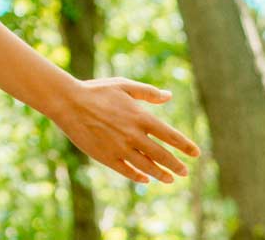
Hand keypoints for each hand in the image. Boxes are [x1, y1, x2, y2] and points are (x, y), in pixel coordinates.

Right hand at [51, 77, 201, 184]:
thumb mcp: (123, 85)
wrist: (68, 103)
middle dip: (176, 165)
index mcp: (140, 117)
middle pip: (162, 156)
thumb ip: (148, 92)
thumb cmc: (96, 91)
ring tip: (169, 179)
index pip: (170, 136)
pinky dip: (138, 177)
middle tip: (185, 172)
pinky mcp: (106, 157)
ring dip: (160, 174)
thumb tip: (168, 96)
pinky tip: (144, 179)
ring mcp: (120, 148)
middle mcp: (133, 135)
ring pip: (147, 167)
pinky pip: (127, 171)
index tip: (196, 154)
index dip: (185, 146)